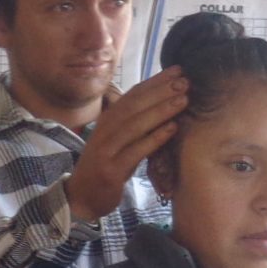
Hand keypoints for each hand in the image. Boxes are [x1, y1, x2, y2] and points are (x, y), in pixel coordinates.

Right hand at [66, 69, 189, 222]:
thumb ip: (133, 123)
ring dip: (161, 110)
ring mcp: (106, 150)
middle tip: (185, 81)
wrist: (81, 197)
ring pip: (136, 125)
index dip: (155, 81)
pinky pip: (136, 151)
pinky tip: (172, 128)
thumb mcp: (117, 140)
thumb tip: (161, 101)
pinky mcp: (111, 171)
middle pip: (135, 106)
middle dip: (161, 91)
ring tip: (183, 100)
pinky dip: (155, 138)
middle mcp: (105, 131)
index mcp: (108, 120)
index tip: (177, 70)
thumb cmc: (106, 166)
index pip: (133, 95)